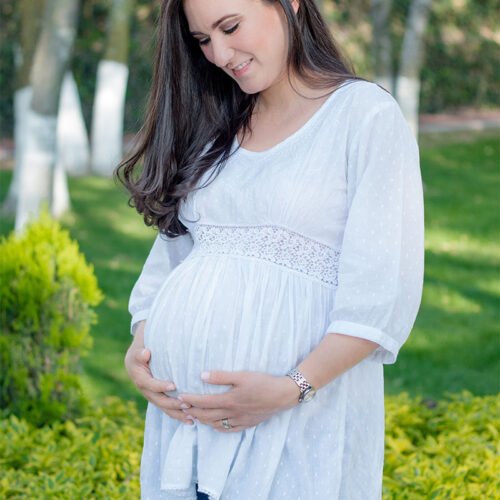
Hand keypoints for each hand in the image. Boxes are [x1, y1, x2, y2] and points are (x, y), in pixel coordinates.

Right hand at [124, 321, 193, 424]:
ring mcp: (150, 394)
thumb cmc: (144, 345)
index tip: (174, 385)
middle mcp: (144, 388)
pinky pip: (167, 408)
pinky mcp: (158, 397)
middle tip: (188, 404)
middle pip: (158, 399)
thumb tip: (145, 353)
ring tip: (192, 418)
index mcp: (139, 376)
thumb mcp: (140, 346)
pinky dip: (177, 414)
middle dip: (173, 404)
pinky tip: (190, 420)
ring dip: (177, 413)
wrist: (141, 351)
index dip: (160, 385)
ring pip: (163, 407)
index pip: (149, 384)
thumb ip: (141, 352)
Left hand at [178, 371, 299, 432]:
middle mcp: (232, 413)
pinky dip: (218, 428)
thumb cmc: (263, 382)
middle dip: (193, 411)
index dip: (191, 400)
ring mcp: (240, 420)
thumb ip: (221, 376)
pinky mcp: (247, 424)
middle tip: (182, 408)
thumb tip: (202, 375)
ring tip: (194, 416)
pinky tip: (215, 425)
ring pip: (216, 424)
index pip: (204, 402)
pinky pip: (229, 430)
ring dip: (203, 421)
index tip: (180, 397)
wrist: (283, 395)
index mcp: (229, 400)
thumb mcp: (242, 375)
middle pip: (207, 415)